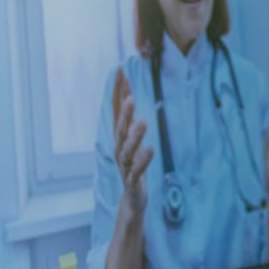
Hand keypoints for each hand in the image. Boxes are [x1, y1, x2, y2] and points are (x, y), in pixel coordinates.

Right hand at [112, 71, 154, 219]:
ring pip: (127, 149)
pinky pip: (137, 169)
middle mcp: (119, 148)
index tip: (121, 70)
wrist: (132, 199)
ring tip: (143, 121)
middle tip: (131, 96)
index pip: (117, 109)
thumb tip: (129, 93)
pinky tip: (151, 149)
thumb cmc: (134, 166)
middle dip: (124, 112)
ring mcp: (124, 165)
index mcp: (120, 136)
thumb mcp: (132, 140)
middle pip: (119, 127)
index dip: (118, 90)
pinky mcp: (132, 180)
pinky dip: (143, 159)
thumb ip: (130, 119)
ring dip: (134, 135)